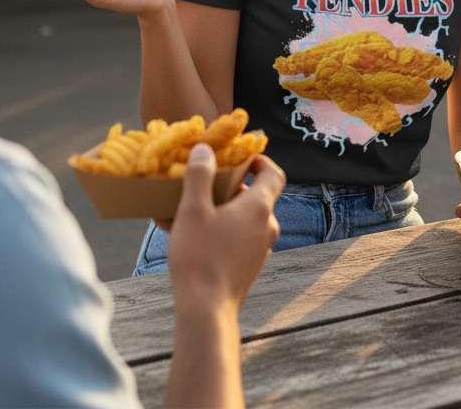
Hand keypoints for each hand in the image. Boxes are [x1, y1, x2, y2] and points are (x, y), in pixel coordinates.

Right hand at [168, 146, 284, 312]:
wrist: (206, 312)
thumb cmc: (200, 257)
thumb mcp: (193, 210)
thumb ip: (200, 175)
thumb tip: (205, 149)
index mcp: (259, 208)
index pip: (273, 173)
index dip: (259, 160)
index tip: (238, 158)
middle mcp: (266, 227)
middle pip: (254, 196)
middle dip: (228, 187)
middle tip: (202, 185)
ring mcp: (260, 249)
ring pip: (243, 219)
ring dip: (220, 211)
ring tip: (187, 213)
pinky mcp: (249, 267)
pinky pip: (237, 239)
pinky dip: (220, 232)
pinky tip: (190, 238)